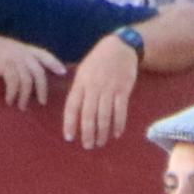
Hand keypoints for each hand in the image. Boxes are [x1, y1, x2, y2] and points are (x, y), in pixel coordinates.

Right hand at [0, 28, 62, 113]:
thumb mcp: (3, 49)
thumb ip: (14, 56)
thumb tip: (20, 70)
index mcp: (22, 47)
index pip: (44, 54)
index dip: (55, 63)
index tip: (63, 72)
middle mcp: (20, 51)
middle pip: (39, 72)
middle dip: (42, 89)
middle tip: (42, 102)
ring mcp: (12, 58)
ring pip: (28, 80)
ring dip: (25, 96)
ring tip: (21, 106)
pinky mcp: (4, 64)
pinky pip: (14, 83)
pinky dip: (13, 94)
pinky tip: (9, 101)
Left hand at [60, 32, 140, 146]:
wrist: (120, 47)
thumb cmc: (98, 61)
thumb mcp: (83, 71)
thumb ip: (78, 90)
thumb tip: (72, 112)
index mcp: (81, 83)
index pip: (72, 106)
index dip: (70, 123)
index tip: (69, 138)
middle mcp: (94, 87)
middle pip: (89, 114)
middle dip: (87, 133)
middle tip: (88, 146)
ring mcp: (109, 88)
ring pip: (104, 115)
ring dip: (102, 132)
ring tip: (100, 143)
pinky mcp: (123, 90)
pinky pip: (120, 110)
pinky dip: (118, 124)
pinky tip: (116, 134)